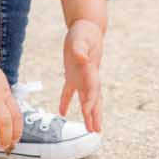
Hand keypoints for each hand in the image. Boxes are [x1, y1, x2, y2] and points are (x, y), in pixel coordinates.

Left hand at [59, 18, 104, 133]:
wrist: (87, 28)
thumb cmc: (84, 32)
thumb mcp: (81, 38)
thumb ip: (80, 48)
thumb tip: (81, 58)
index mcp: (91, 70)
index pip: (93, 90)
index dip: (90, 102)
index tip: (87, 113)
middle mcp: (89, 77)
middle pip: (94, 99)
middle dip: (95, 114)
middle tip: (96, 130)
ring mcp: (82, 78)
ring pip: (86, 99)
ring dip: (88, 113)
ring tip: (91, 129)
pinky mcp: (73, 75)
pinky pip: (70, 91)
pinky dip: (65, 102)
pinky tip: (62, 112)